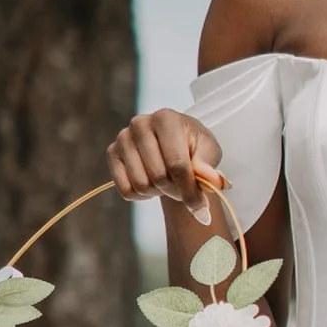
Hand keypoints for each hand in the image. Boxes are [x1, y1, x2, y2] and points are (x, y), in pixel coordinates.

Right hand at [107, 106, 226, 225]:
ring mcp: (123, 138)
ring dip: (158, 192)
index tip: (201, 207)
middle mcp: (140, 123)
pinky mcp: (112, 153)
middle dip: (175, 191)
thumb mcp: (209, 152)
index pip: (178, 164)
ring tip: (167, 181)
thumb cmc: (193, 146)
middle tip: (183, 189)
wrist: (174, 144)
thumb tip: (214, 182)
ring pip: (141, 185)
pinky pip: (125, 189)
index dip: (190, 190)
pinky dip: (141, 195)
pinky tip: (151, 182)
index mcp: (166, 118)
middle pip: (158, 176)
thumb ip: (209, 166)